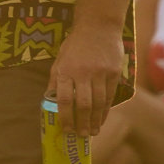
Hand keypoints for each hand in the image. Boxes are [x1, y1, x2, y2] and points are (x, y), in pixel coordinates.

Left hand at [50, 21, 125, 136]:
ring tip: (93, 131)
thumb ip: (55, 81)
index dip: (65, 117)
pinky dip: (106, 110)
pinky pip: (110, 96)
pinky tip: (102, 118)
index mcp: (65, 71)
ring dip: (96, 120)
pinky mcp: (114, 73)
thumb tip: (49, 102)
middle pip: (84, 104)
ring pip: (99, 102)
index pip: (63, 99)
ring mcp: (100, 73)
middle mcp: (83, 73)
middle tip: (82, 135)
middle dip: (82, 123)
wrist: (98, 27)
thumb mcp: (59, 61)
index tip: (66, 130)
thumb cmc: (74, 45)